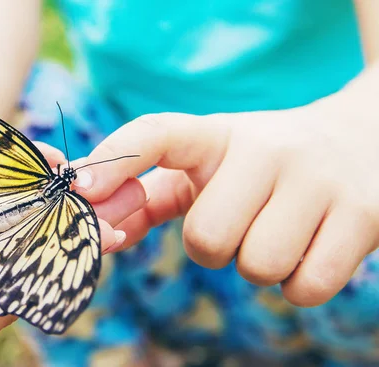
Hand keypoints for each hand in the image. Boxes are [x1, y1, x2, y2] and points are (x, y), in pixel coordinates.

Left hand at [73, 66, 378, 306]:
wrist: (361, 142)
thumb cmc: (261, 165)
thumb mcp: (209, 164)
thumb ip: (150, 193)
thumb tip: (99, 225)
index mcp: (218, 134)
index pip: (158, 134)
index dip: (115, 160)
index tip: (81, 188)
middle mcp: (267, 148)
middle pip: (207, 237)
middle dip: (213, 249)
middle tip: (237, 225)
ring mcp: (319, 179)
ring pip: (258, 265)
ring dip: (258, 266)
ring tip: (276, 232)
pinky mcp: (362, 216)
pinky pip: (306, 287)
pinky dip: (299, 284)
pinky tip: (308, 248)